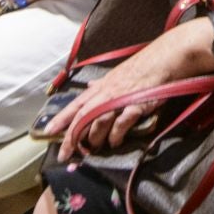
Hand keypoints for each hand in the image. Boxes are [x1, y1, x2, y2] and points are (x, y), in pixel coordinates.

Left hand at [50, 27, 198, 161]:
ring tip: (90, 151)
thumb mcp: (117, 75)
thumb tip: (88, 89)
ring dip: (93, 137)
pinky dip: (115, 134)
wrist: (165, 59)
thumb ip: (102, 85)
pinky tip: (114, 143)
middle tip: (64, 154)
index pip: (76, 104)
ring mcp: (121, 98)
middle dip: (71, 136)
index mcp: (102, 86)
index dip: (61, 118)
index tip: (48, 131)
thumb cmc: (143, 67)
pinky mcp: (136, 104)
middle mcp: (107, 92)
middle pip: (82, 116)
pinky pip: (121, 122)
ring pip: (99, 120)